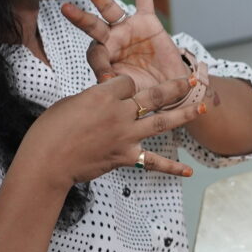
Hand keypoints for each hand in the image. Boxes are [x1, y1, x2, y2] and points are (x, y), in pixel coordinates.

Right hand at [21, 74, 196, 186]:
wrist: (47, 161)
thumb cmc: (50, 130)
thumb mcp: (71, 103)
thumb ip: (95, 99)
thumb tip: (107, 102)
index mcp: (103, 95)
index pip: (126, 82)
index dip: (125, 84)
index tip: (121, 89)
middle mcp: (119, 113)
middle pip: (154, 95)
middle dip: (175, 86)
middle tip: (193, 80)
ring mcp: (126, 136)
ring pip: (162, 122)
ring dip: (185, 114)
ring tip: (203, 107)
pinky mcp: (126, 157)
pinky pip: (153, 162)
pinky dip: (172, 168)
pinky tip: (188, 171)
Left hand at [63, 0, 191, 92]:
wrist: (171, 88)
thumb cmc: (145, 92)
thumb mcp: (129, 91)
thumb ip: (116, 84)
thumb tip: (103, 83)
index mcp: (104, 57)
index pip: (95, 55)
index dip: (100, 64)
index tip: (106, 78)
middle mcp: (111, 39)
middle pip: (92, 25)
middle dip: (78, 17)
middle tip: (65, 8)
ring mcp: (128, 28)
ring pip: (109, 7)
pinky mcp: (147, 21)